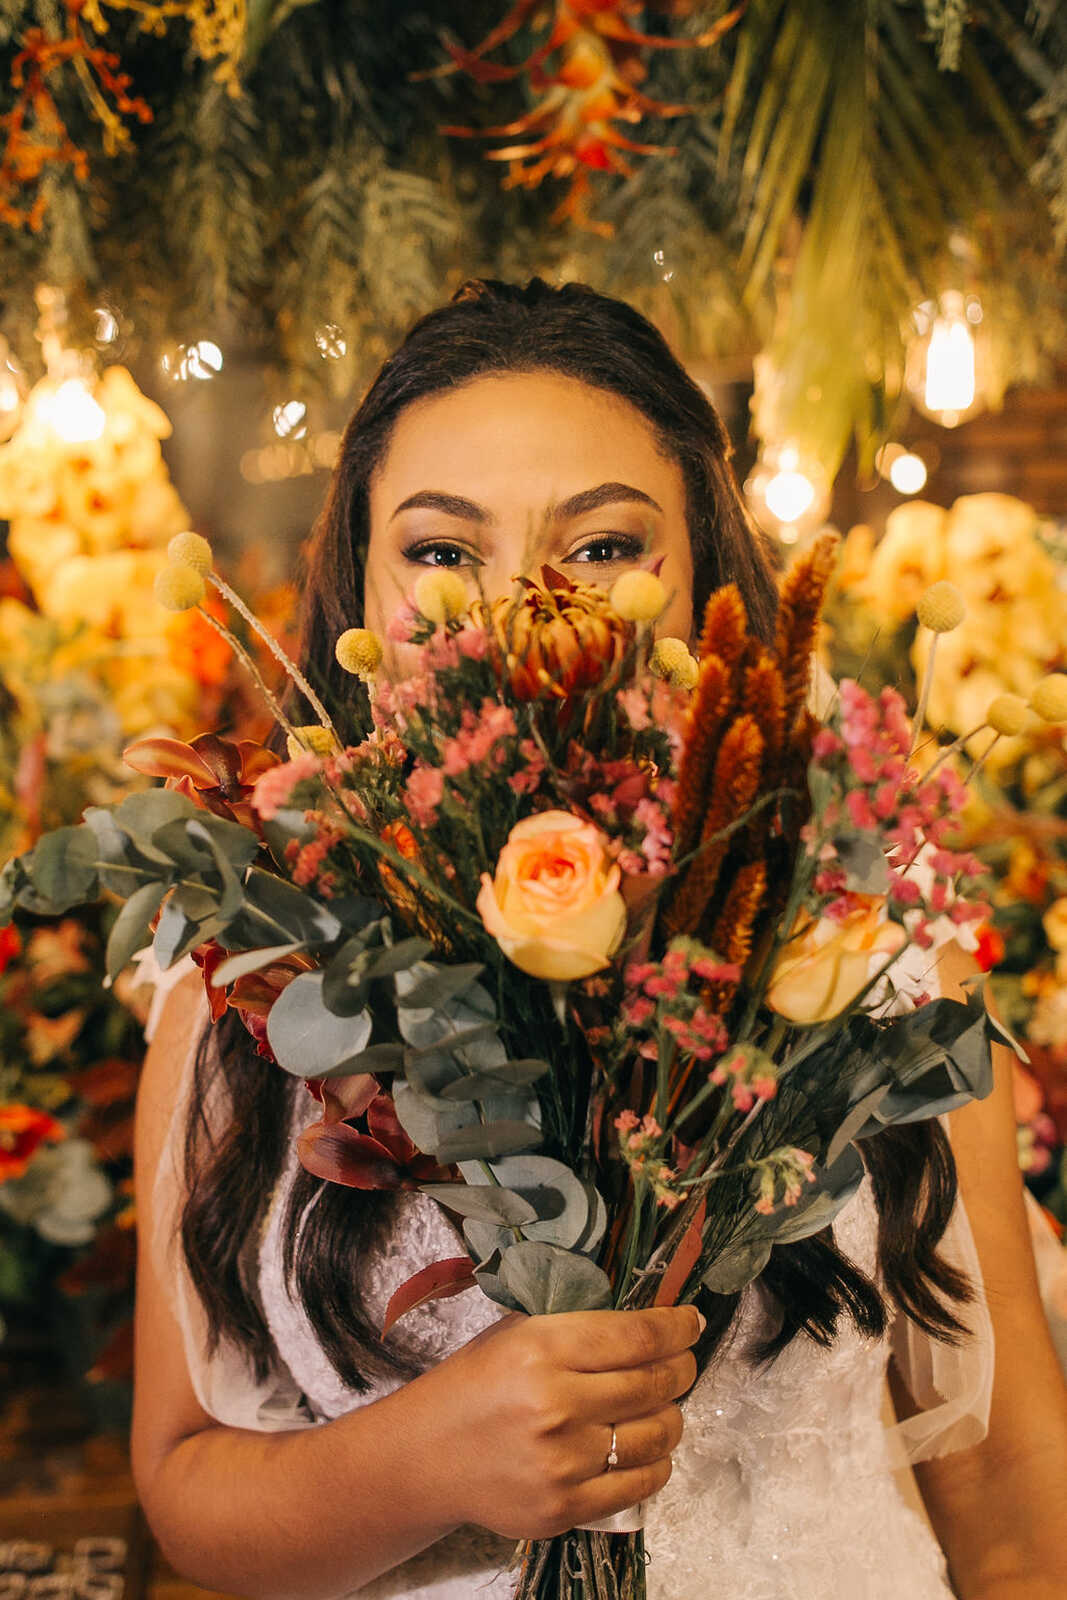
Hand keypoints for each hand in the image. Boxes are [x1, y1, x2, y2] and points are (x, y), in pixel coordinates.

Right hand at [421, 1305, 701, 1539]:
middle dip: (682, 1368)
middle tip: (684, 1362)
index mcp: (542, 1349)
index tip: (691, 1322)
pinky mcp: (564, 1507)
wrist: (427, 1456)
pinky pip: (639, 1484)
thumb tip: (649, 1323)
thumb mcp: (518, 1334)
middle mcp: (555, 1404)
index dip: (676, 1328)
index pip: (637, 1337)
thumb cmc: (475, 1385)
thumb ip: (578, 1328)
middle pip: (653, 1383)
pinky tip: (649, 1447)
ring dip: (672, 1416)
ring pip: (656, 1435)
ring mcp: (562, 1462)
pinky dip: (656, 1463)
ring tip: (664, 1406)